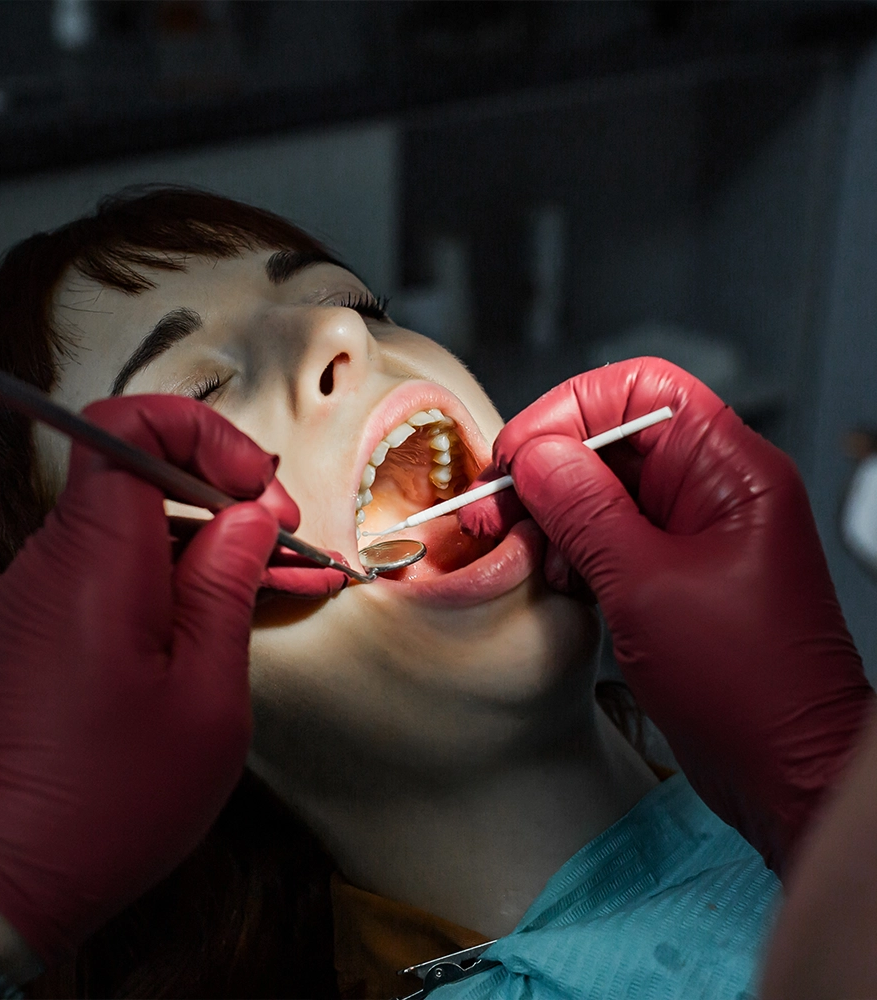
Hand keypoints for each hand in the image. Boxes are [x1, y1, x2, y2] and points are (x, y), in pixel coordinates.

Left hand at [0, 394, 337, 965]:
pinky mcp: (44, 623)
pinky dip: (173, 575)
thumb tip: (248, 516)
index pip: (126, 426)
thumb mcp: (205, 693)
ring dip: (206, 539)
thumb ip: (226, 585)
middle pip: (137, 470)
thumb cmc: (107, 801)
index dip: (201, 433)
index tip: (256, 485)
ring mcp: (42, 592)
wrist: (4, 877)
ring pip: (134, 522)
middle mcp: (53, 562)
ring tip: (273, 581)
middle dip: (221, 490)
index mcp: (94, 563)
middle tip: (283, 539)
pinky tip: (223, 612)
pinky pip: (115, 568)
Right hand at [460, 358, 874, 874]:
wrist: (786, 771)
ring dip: (552, 512)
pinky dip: (571, 547)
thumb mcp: (646, 586)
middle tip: (495, 505)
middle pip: (613, 438)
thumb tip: (537, 456)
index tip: (519, 454)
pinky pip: (608, 533)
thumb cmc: (748, 686)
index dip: (569, 410)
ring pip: (602, 487)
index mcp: (730, 469)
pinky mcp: (672, 570)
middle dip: (546, 468)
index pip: (641, 390)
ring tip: (522, 546)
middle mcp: (713, 488)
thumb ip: (584, 510)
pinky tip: (557, 576)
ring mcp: (692, 530)